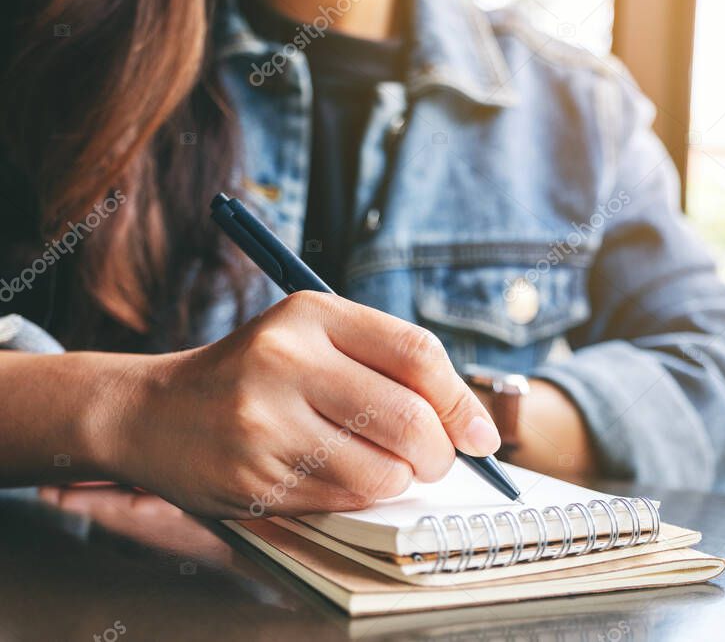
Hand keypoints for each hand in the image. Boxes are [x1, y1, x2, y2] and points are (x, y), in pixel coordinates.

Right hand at [96, 292, 500, 517]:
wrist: (154, 412)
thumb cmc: (255, 374)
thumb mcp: (314, 338)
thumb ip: (388, 364)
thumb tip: (471, 423)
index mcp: (311, 314)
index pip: (417, 353)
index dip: (462, 400)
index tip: (481, 433)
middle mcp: (286, 359)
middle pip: (410, 418)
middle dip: (440, 452)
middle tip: (436, 460)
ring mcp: (265, 421)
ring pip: (383, 470)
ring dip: (401, 479)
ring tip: (385, 467)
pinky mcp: (254, 476)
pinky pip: (344, 499)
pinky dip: (360, 496)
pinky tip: (339, 476)